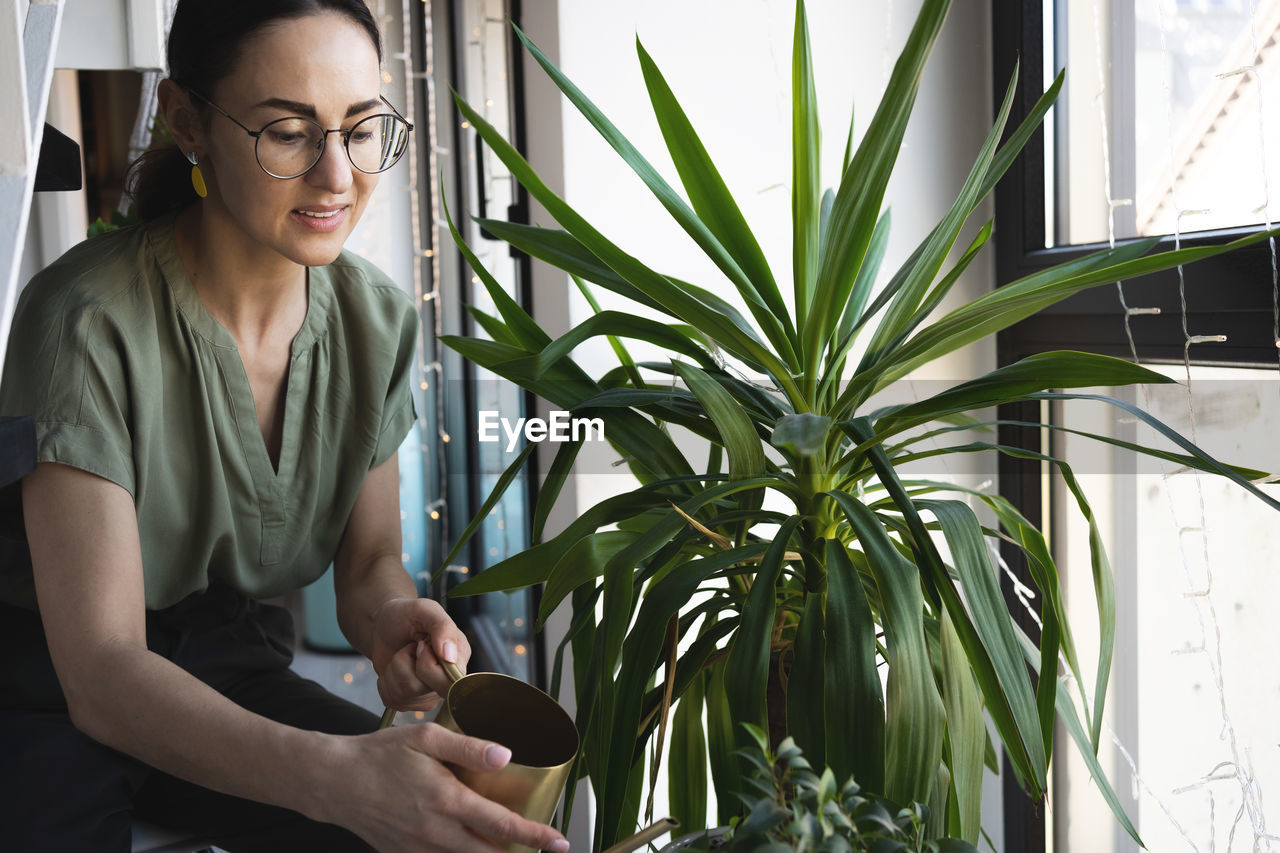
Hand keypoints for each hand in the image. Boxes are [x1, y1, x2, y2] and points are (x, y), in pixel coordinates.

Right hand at [321, 723, 570, 852]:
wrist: (331, 782)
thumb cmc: (379, 754)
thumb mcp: (425, 737)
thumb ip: (468, 748)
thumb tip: (507, 756)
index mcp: (446, 801)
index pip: (501, 826)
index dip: (534, 836)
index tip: (559, 842)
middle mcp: (435, 832)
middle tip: (543, 845)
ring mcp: (418, 849)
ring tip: (509, 843)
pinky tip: (470, 843)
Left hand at [370, 597, 471, 710]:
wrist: (382, 626)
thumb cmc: (406, 615)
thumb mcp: (424, 609)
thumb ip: (443, 627)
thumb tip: (450, 656)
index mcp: (459, 656)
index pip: (451, 679)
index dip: (427, 664)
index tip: (419, 644)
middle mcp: (448, 678)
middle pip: (426, 691)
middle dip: (407, 665)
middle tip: (410, 648)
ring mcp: (428, 693)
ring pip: (405, 694)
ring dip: (394, 669)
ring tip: (401, 654)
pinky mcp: (409, 701)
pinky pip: (392, 700)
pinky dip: (385, 681)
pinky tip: (393, 668)